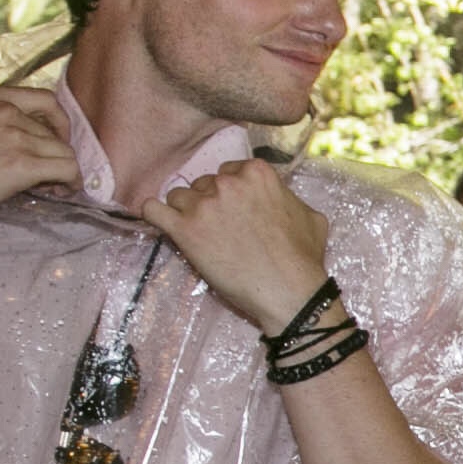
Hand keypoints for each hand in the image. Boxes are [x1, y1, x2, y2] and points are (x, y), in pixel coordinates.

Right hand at [0, 85, 79, 232]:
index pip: (44, 100)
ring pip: (65, 152)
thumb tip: (21, 146)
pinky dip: (71, 183)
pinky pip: (67, 169)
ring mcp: (14, 135)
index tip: (56, 142)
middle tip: (48, 176)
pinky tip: (59, 192)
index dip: (58, 124)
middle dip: (56, 155)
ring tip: (49, 188)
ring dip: (63, 171)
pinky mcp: (21, 164)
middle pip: (55, 132)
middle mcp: (3, 109)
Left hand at [140, 156, 331, 333]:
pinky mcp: (183, 229)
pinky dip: (154, 214)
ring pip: (179, 196)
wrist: (289, 292)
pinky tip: (162, 222)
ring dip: (186, 212)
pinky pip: (152, 210)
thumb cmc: (303, 258)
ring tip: (199, 234)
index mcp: (257, 173)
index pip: (230, 170)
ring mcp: (203, 205)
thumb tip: (278, 198)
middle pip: (203, 183)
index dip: (231, 191)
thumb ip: (286, 197)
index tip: (235, 210)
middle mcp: (227, 182)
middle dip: (209, 202)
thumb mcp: (310, 216)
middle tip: (220, 228)